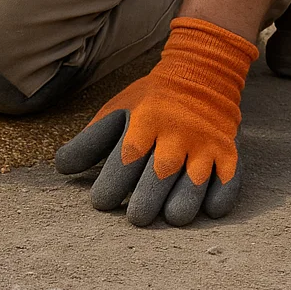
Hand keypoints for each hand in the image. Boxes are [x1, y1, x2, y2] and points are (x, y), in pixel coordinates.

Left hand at [54, 17, 258, 225]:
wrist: (202, 72)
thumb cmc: (149, 101)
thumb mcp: (116, 111)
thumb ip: (89, 141)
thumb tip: (62, 169)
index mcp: (144, 121)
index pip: (125, 158)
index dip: (111, 184)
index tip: (101, 203)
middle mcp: (176, 133)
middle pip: (159, 174)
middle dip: (145, 201)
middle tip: (135, 217)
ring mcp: (205, 143)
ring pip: (194, 182)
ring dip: (182, 205)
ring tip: (169, 217)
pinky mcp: (229, 152)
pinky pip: (229, 180)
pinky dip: (219, 198)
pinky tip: (208, 210)